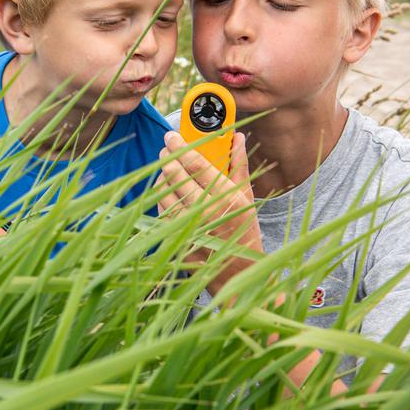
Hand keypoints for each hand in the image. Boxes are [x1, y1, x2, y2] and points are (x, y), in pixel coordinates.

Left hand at [157, 131, 261, 294]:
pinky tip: (168, 190)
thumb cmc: (245, 233)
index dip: (181, 146)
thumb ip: (239, 166)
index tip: (172, 135)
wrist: (237, 274)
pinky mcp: (176, 238)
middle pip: (176, 175)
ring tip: (167, 167)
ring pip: (164, 192)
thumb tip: (237, 138)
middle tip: (166, 148)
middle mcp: (205, 212)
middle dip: (167, 157)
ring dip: (163, 176)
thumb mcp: (246, 198)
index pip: (197, 165)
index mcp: (227, 199)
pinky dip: (162, 196)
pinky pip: (162, 210)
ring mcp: (188, 227)